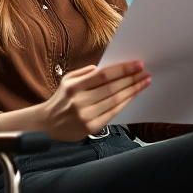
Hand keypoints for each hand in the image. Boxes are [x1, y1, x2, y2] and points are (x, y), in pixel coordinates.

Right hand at [36, 61, 150, 141]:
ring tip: (144, 83)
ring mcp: (86, 115)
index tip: (137, 64)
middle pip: (112, 88)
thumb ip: (85, 72)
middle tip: (145, 73)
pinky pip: (113, 113)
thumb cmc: (61, 99)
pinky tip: (133, 96)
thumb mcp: (67, 80)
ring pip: (115, 101)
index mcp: (74, 87)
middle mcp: (80, 101)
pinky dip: (125, 103)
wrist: (47, 125)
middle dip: (131, 79)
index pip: (103, 76)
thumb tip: (106, 68)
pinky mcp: (91, 127)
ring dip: (132, 91)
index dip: (122, 70)